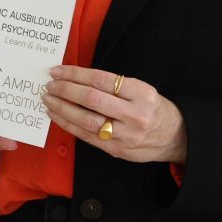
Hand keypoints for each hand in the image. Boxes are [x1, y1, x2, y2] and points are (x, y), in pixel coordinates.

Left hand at [43, 66, 186, 163]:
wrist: (173, 137)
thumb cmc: (152, 109)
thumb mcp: (141, 90)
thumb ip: (113, 85)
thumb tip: (75, 77)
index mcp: (141, 93)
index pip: (101, 80)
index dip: (75, 74)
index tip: (58, 71)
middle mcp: (135, 114)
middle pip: (92, 99)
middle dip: (65, 90)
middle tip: (50, 85)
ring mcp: (125, 134)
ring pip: (86, 120)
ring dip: (62, 108)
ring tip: (48, 100)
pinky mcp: (116, 149)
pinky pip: (86, 136)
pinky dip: (68, 124)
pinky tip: (57, 116)